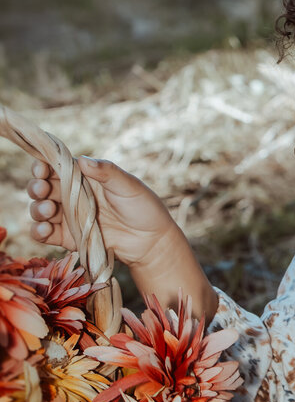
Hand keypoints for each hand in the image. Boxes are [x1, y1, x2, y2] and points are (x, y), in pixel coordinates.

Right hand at [27, 157, 213, 315]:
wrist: (151, 241)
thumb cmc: (142, 206)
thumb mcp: (127, 185)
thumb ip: (105, 172)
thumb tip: (82, 159)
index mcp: (84, 177)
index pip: (56, 167)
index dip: (43, 165)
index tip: (41, 168)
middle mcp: (72, 195)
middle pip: (42, 188)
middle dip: (36, 187)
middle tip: (43, 189)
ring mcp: (68, 217)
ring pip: (39, 210)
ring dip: (37, 208)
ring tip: (50, 209)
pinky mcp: (68, 238)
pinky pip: (44, 234)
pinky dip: (38, 231)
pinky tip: (45, 229)